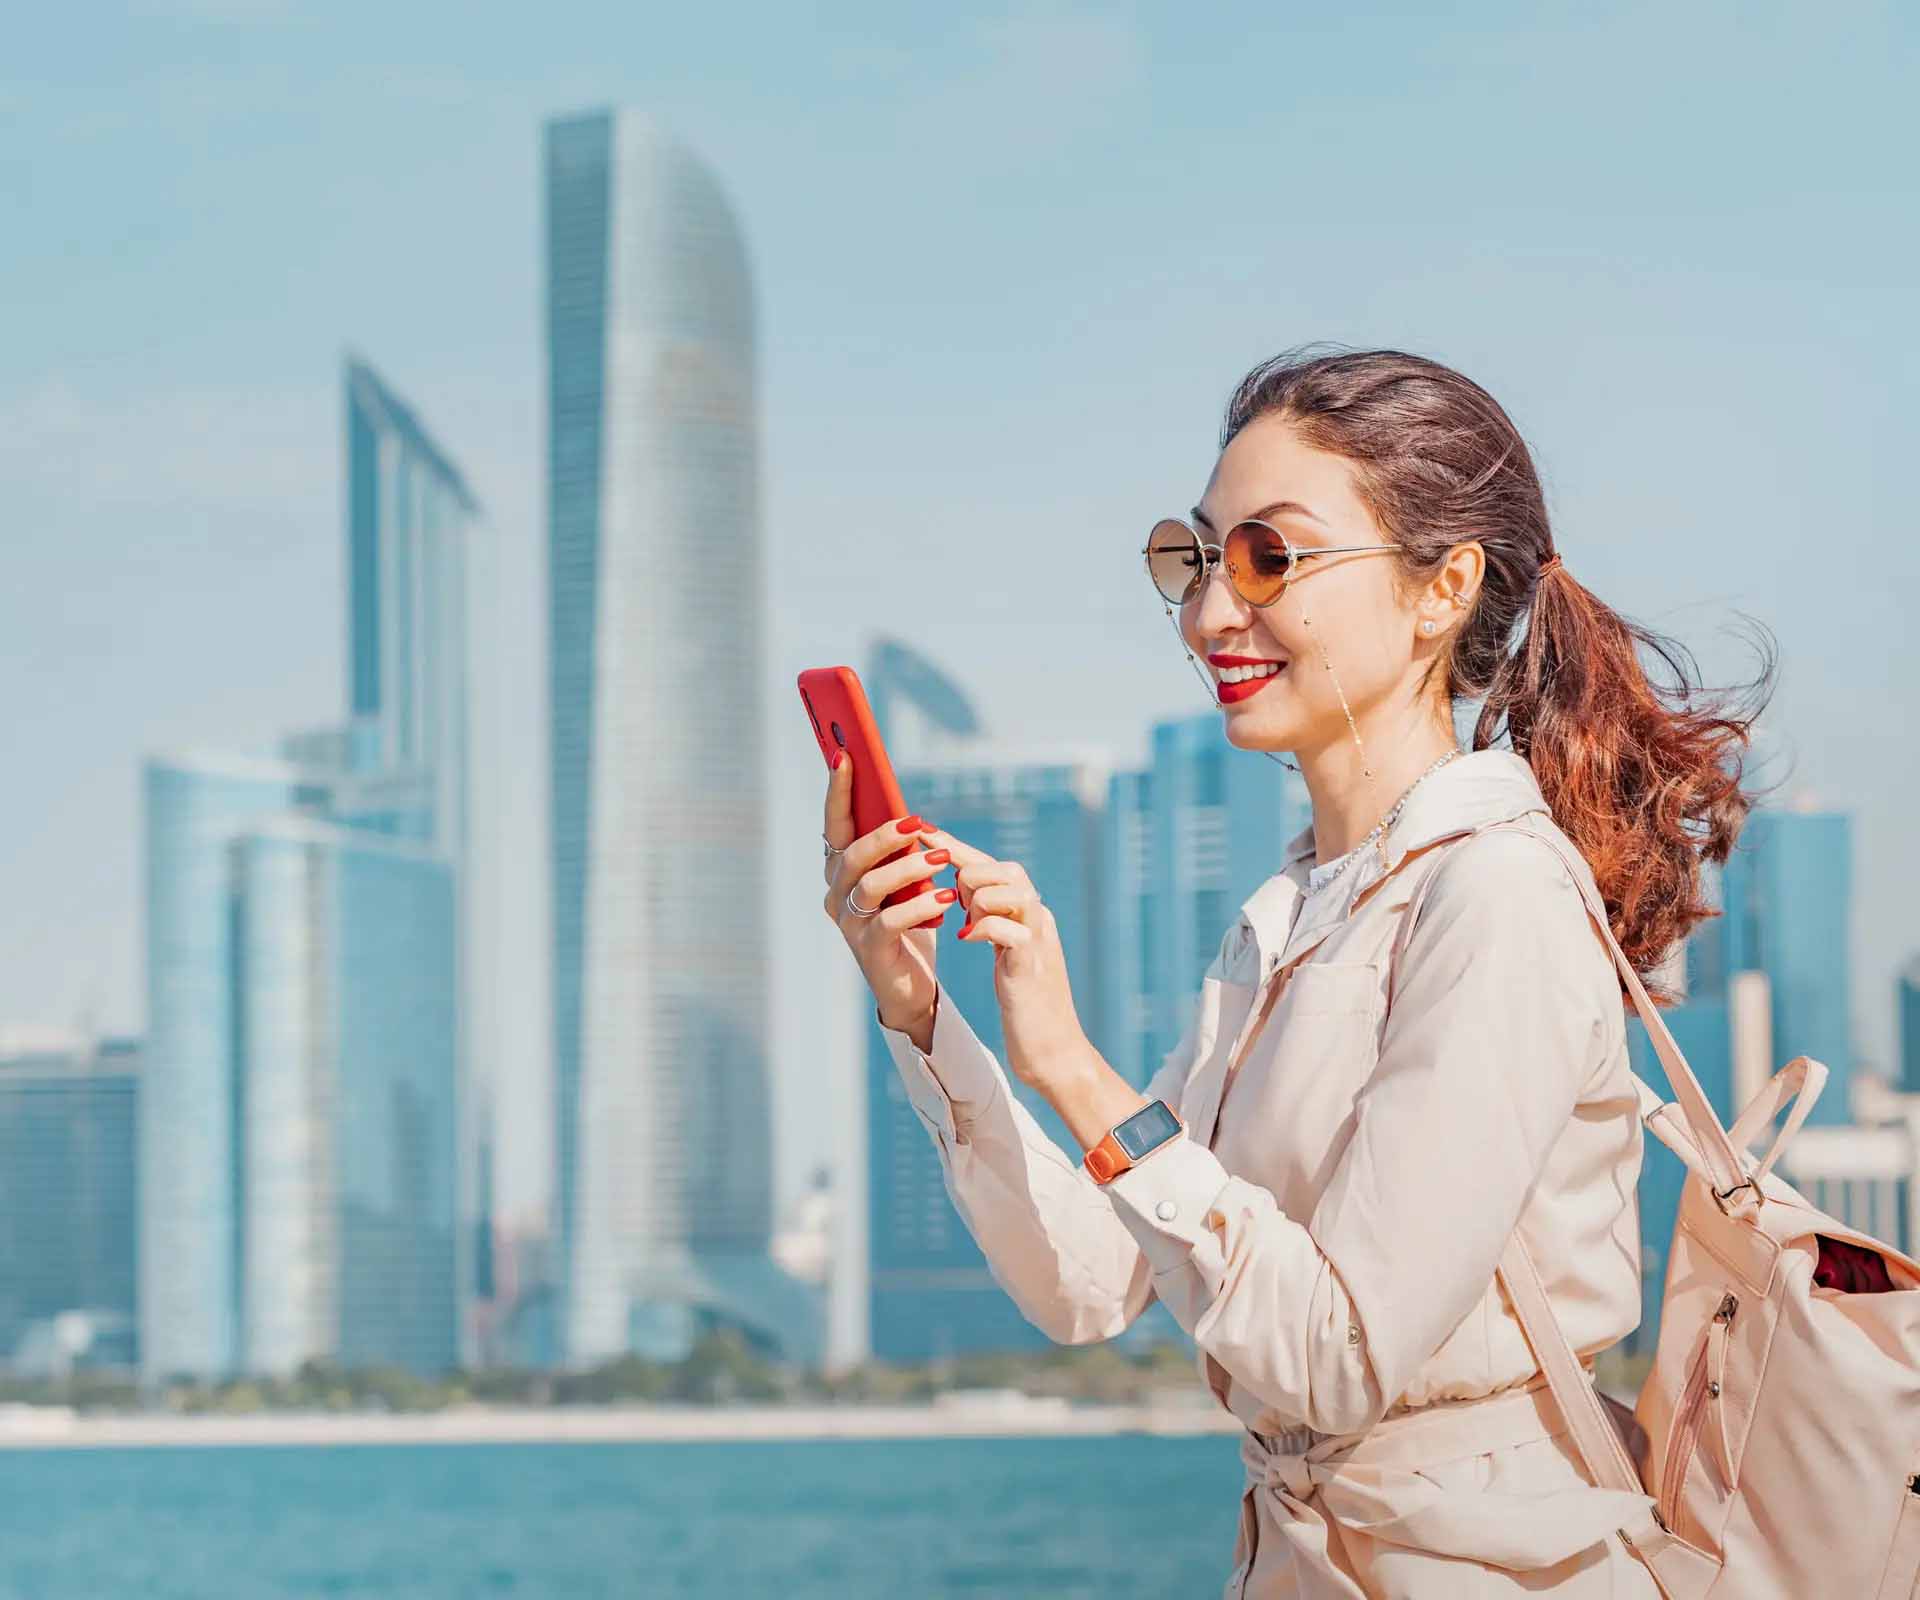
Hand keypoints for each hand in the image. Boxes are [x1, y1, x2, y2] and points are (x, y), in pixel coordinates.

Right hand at [821, 748, 954, 1034]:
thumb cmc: (910, 923)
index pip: (835, 825)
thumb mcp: (906, 881)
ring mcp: (849, 923)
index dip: (838, 791)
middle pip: (852, 855)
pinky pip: (889, 920)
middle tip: (918, 823)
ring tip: (942, 860)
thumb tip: (910, 817)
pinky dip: (919, 905)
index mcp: (842, 871)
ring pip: (871, 885)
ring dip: (909, 868)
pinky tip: (944, 897)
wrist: (912, 984)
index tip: (846, 755)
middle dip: (885, 834)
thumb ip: (900, 852)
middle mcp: (836, 894)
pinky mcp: (869, 949)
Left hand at [930, 828, 1088, 1091]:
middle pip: (1007, 869)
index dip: (956, 848)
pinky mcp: (1032, 965)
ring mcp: (1039, 940)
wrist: (1053, 1050)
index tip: (923, 831)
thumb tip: (962, 892)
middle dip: (971, 875)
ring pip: (1009, 890)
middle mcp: (1039, 919)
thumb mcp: (1005, 952)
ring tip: (966, 921)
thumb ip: (991, 920)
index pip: (993, 866)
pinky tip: (968, 938)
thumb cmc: (1025, 1003)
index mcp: (1029, 913)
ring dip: (978, 900)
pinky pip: (1008, 929)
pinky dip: (983, 927)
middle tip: (955, 900)